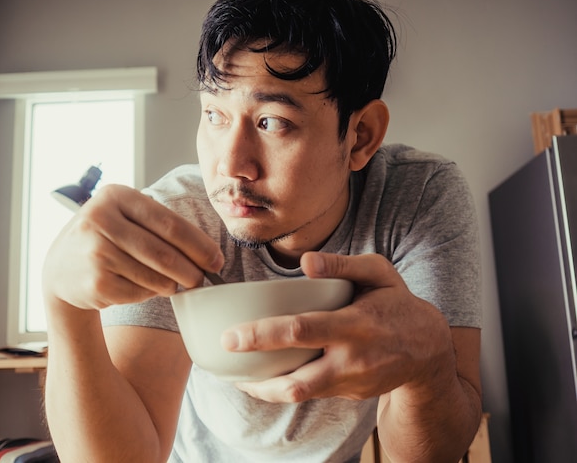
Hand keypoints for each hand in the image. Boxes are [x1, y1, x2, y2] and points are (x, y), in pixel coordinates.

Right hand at [43, 184, 223, 310]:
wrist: (60, 269)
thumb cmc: (106, 239)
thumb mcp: (125, 216)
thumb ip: (161, 225)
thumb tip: (210, 255)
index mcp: (115, 196)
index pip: (170, 223)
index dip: (200, 245)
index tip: (217, 260)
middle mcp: (101, 220)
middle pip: (164, 253)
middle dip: (192, 270)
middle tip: (203, 279)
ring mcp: (95, 252)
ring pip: (155, 276)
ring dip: (173, 284)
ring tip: (175, 283)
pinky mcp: (95, 282)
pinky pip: (140, 292)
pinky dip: (151, 293)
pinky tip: (146, 287)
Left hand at [222, 251, 454, 402]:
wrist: (430, 351)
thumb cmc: (398, 304)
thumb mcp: (379, 273)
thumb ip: (343, 264)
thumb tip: (305, 262)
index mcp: (356, 325)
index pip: (303, 332)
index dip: (263, 335)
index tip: (231, 336)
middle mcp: (352, 360)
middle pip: (296, 379)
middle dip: (255, 378)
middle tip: (226, 360)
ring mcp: (351, 383)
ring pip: (299, 395)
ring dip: (264, 389)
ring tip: (239, 375)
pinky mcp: (348, 394)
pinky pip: (310, 394)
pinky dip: (284, 387)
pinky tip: (267, 375)